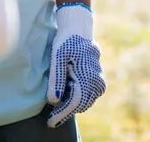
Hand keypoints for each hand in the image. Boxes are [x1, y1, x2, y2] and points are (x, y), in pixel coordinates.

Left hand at [46, 4, 105, 127]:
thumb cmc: (66, 41)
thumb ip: (56, 79)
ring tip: (59, 97)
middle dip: (66, 111)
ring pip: (86, 101)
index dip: (62, 114)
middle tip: (51, 114)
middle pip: (82, 104)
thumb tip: (55, 101)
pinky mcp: (97, 79)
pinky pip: (89, 95)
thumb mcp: (57, 57)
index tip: (51, 121)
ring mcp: (99, 79)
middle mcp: (97, 79)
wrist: (78, 28)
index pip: (76, 102)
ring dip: (73, 103)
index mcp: (88, 74)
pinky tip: (67, 90)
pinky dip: (78, 97)